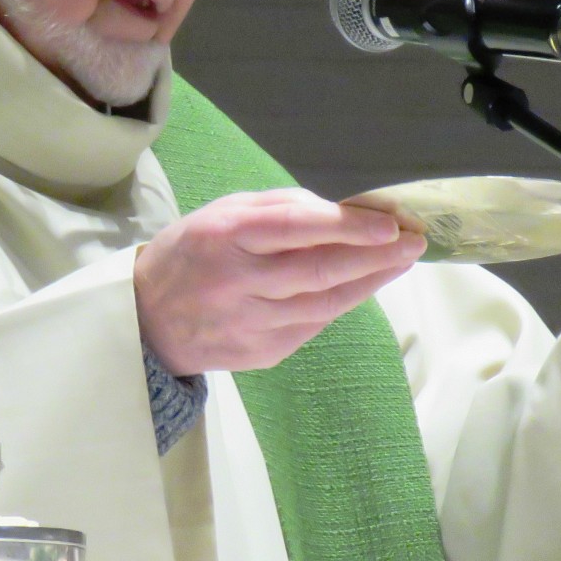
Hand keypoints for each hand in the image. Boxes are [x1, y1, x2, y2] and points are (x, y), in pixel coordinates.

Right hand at [135, 189, 426, 375]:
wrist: (146, 322)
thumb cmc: (191, 254)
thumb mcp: (222, 213)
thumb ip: (279, 206)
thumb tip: (341, 211)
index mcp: (224, 236)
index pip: (295, 228)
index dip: (348, 226)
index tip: (389, 223)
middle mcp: (237, 282)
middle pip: (320, 270)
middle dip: (375, 256)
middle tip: (414, 241)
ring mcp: (250, 323)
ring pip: (325, 303)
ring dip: (370, 282)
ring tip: (400, 262)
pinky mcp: (262, 353)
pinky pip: (313, 326)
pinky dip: (341, 303)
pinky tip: (362, 286)